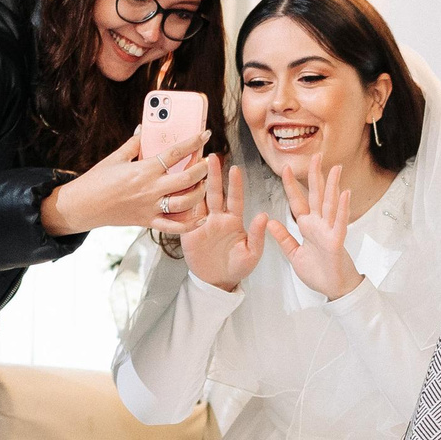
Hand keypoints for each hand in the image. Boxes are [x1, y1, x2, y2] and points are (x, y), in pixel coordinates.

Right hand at [41, 131, 210, 235]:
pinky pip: (173, 227)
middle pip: (186, 179)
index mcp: (144, 170)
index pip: (175, 153)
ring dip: (199, 192)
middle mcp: (150, 189)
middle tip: (208, 160)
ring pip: (184, 203)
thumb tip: (144, 129)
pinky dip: (190, 225)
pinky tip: (201, 218)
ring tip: (203, 183)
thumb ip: (134, 144)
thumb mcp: (115, 158)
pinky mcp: (147, 221)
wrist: (83, 206)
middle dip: (202, 168)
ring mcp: (150, 207)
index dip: (193, 143)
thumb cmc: (97, 180)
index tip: (205, 135)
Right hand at [180, 160, 265, 290]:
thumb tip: (264, 215)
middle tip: (211, 157)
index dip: (235, 184)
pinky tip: (177, 189)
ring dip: (195, 184)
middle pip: (215, 193)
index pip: (235, 198)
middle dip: (213, 175)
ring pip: (198, 200)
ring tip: (191, 167)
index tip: (234, 169)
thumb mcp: (252, 254)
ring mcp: (201, 223)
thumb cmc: (237, 267)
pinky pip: (183, 216)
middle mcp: (217, 218)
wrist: (217, 282)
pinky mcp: (187, 232)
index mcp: (234, 220)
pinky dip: (180, 203)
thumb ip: (257, 235)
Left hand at [263, 160, 363, 300]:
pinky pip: (339, 222)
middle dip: (315, 176)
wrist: (332, 289)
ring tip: (334, 168)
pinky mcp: (337, 241)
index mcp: (307, 227)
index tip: (285, 169)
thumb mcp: (293, 254)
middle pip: (316, 196)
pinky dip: (342, 207)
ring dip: (332, 185)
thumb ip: (283, 238)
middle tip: (316, 156)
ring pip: (330, 203)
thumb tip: (271, 222)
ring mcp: (329, 231)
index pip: (298, 202)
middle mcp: (319, 225)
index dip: (291, 185)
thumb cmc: (317, 273)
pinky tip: (344, 193)